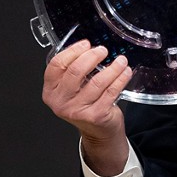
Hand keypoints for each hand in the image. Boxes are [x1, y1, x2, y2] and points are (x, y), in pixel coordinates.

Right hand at [41, 40, 132, 174]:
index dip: (72, 51)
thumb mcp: (72, 89)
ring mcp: (77, 110)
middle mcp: (61, 102)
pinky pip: (110, 91)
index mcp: (51, 91)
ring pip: (97, 81)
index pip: (56, 65)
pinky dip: (120, 79)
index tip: (86, 44)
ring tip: (121, 61)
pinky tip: (125, 72)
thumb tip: (88, 48)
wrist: (98, 132)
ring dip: (112, 68)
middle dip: (92, 56)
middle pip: (75, 71)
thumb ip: (73, 71)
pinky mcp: (95, 115)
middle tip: (102, 50)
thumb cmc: (85, 106)